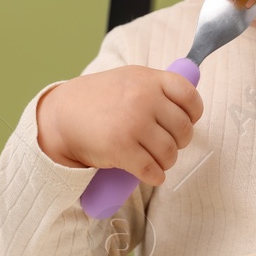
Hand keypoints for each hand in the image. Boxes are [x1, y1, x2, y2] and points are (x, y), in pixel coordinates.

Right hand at [35, 66, 203, 185]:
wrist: (61, 116)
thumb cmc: (98, 99)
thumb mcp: (128, 79)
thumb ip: (156, 87)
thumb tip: (188, 106)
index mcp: (148, 79)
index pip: (189, 96)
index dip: (194, 113)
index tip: (186, 121)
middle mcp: (143, 99)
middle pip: (183, 129)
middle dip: (179, 142)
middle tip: (166, 144)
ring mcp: (133, 124)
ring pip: (170, 153)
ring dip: (166, 161)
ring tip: (156, 159)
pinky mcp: (122, 149)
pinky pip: (153, 171)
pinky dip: (155, 176)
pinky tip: (151, 174)